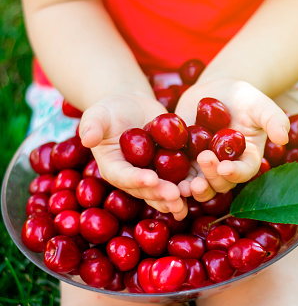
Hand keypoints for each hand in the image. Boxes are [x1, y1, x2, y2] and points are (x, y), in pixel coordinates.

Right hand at [78, 92, 187, 219]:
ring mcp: (153, 175)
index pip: (124, 177)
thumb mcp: (98, 114)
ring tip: (189, 198)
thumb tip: (86, 138)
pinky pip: (180, 179)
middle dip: (160, 194)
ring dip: (177, 197)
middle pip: (147, 190)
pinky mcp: (170, 169)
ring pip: (165, 191)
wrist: (132, 107)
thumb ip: (92, 125)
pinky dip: (191, 184)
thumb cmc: (111, 110)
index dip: (137, 180)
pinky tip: (204, 186)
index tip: (151, 179)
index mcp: (114, 168)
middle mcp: (133, 178)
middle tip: (175, 195)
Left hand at [174, 80, 289, 201]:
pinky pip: (179, 175)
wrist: (216, 90)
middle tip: (203, 161)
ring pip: (200, 185)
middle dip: (211, 178)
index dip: (235, 173)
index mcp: (247, 158)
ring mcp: (205, 166)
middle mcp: (227, 167)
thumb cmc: (243, 97)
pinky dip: (172, 180)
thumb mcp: (260, 104)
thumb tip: (284, 137)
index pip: (244, 172)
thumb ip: (274, 119)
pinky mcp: (185, 160)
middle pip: (221, 183)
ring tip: (182, 185)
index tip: (225, 167)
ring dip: (192, 188)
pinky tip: (162, 178)